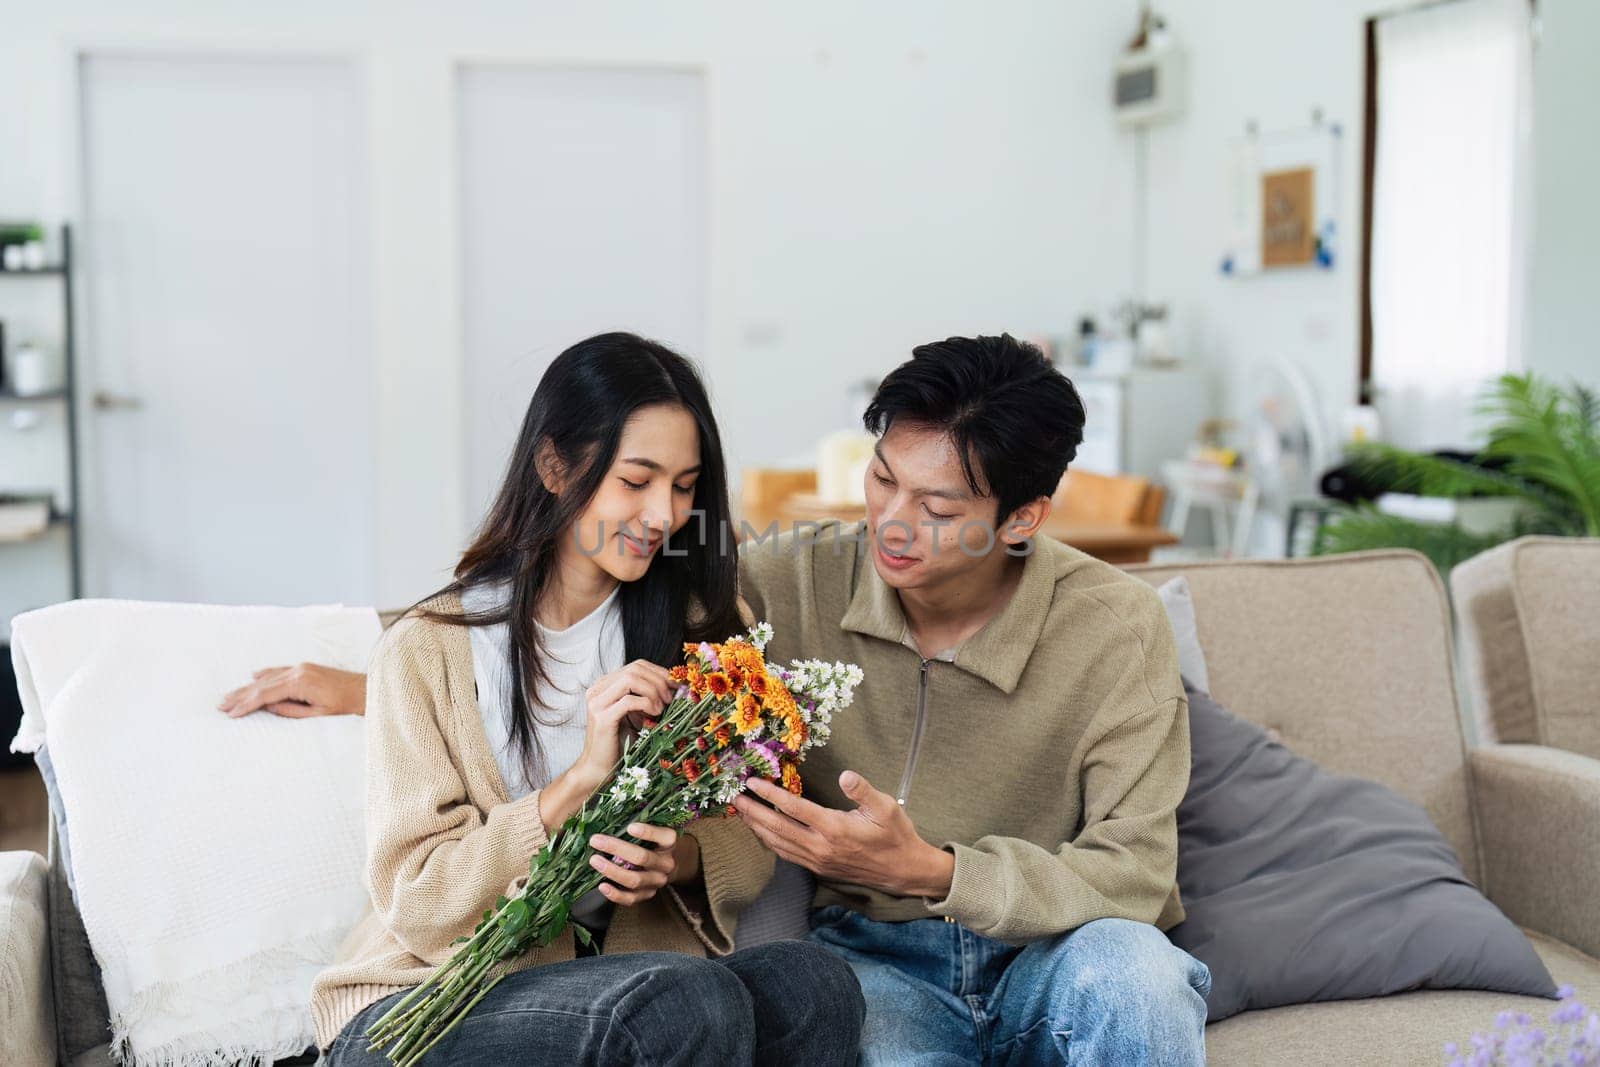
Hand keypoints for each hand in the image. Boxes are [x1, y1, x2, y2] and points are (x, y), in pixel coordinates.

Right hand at [217, 664, 366, 718]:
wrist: (368, 690)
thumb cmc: (347, 706)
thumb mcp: (318, 715)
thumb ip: (291, 711)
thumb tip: (268, 708)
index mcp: (301, 682)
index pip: (266, 695)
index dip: (246, 705)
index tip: (230, 713)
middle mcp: (299, 671)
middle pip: (263, 684)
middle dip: (241, 695)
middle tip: (221, 704)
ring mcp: (303, 667)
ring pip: (269, 677)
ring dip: (249, 686)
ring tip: (231, 695)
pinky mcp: (307, 668)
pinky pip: (280, 671)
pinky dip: (265, 675)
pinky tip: (254, 677)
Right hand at [539, 660, 673, 832]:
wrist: (598, 769)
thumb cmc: (620, 743)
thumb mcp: (635, 714)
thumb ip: (646, 697)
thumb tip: (675, 685)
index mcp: (604, 685)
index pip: (636, 665)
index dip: (659, 672)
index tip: (675, 686)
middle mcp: (597, 689)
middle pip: (635, 669)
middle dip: (659, 681)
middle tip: (671, 698)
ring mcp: (596, 702)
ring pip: (631, 679)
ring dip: (653, 691)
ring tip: (662, 707)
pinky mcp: (601, 717)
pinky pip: (629, 700)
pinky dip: (647, 704)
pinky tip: (654, 715)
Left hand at [585, 822, 698, 906]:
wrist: (664, 866)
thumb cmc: (652, 843)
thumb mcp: (652, 831)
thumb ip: (636, 824)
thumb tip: (607, 815)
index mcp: (669, 843)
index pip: (665, 836)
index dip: (648, 832)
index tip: (630, 827)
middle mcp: (665, 864)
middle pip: (642, 857)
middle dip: (616, 848)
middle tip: (596, 841)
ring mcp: (656, 881)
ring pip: (635, 879)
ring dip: (612, 870)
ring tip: (594, 861)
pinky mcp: (647, 895)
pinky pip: (630, 899)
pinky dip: (615, 894)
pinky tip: (602, 885)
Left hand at [733, 770, 955, 899]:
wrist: (902, 870)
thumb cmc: (895, 835)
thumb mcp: (886, 807)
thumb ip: (863, 790)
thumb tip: (845, 775)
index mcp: (834, 828)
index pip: (794, 809)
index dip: (770, 795)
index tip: (752, 782)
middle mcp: (821, 847)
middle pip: (777, 828)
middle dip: (753, 812)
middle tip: (733, 798)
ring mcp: (818, 860)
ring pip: (778, 844)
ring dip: (757, 828)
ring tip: (741, 813)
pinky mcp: (819, 867)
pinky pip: (787, 855)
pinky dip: (770, 842)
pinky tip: (763, 832)